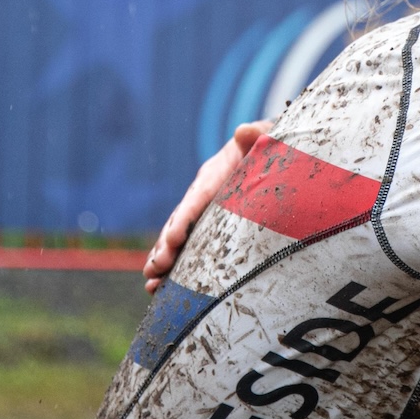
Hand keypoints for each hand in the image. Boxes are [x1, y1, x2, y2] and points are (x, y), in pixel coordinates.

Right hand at [144, 120, 270, 292]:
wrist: (268, 152)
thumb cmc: (268, 146)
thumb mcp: (265, 137)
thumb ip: (257, 135)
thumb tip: (244, 131)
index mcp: (213, 175)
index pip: (197, 199)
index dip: (184, 218)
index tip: (174, 238)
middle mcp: (200, 196)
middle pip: (179, 221)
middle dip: (166, 246)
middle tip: (155, 268)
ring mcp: (200, 213)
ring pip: (175, 237)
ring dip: (162, 260)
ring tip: (151, 283)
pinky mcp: (205, 227)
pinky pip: (186, 247)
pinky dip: (172, 266)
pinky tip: (158, 287)